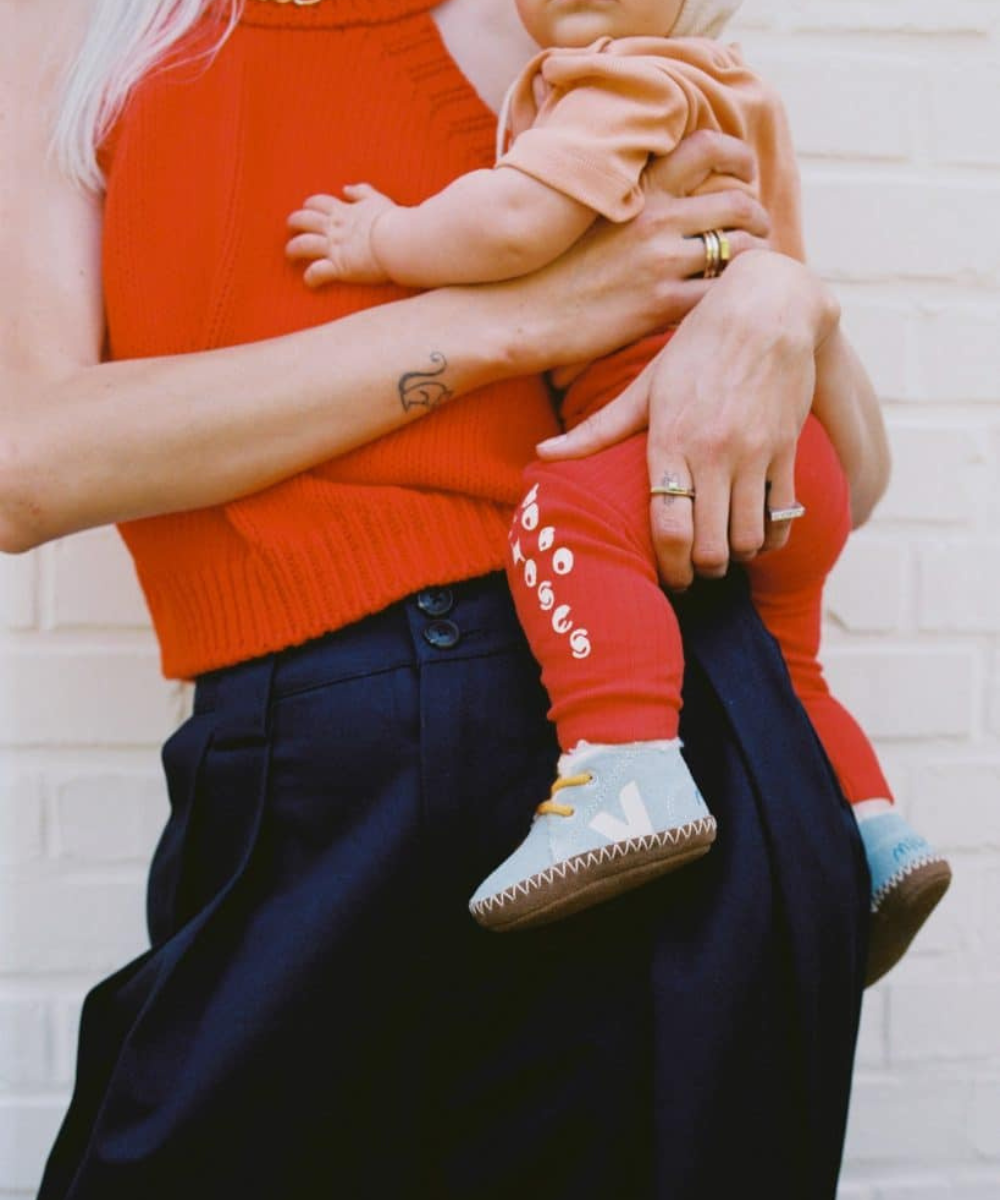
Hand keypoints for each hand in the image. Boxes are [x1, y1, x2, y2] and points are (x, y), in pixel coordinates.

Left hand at [286, 184, 395, 285]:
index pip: (319, 203)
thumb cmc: (392, 220)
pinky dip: (311, 277)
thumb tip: (346, 188)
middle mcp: (334, 228)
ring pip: (303, 245)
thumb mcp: (377, 199)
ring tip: (290, 255)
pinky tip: (309, 282)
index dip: (310, 205)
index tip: (307, 208)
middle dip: (294, 222)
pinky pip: (317, 272)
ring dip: (293, 249)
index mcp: (343, 211)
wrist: (398, 240)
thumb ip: (362, 192)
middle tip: (291, 227)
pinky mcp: (339, 267)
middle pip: (304, 220)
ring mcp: (334, 247)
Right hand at [510, 131, 772, 373]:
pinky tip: (723, 305)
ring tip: (748, 270)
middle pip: (738, 203)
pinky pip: (718, 297)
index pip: (707, 148)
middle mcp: (655, 219)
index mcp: (637, 189)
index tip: (745, 171)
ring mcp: (660, 263)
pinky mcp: (659, 307)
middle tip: (756, 230)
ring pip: (739, 251)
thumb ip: (619, 195)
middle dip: (758, 217)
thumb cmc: (541, 266)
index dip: (738, 156)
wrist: (514, 310)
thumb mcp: (580, 212)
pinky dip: (730, 299)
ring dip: (754, 258)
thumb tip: (644, 190)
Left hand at [537, 251, 840, 588]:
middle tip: (693, 574)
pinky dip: (772, 538)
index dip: (667, 567)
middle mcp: (713, 452)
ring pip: (748, 537)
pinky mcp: (786, 449)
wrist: (765, 309)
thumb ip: (597, 430)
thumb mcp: (644, 387)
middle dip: (700, 571)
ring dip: (736, 556)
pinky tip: (759, 538)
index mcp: (670, 441)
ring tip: (724, 555)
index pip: (668, 528)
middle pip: (709, 546)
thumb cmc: (695, 348)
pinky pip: (784, 514)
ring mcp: (754, 453)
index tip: (667, 579)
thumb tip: (542, 455)